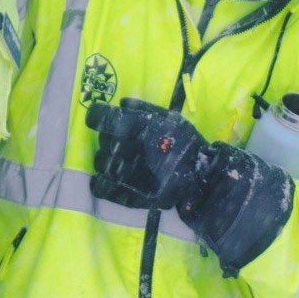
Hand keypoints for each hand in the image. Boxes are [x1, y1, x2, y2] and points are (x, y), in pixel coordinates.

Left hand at [88, 99, 212, 210]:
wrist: (201, 177)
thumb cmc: (186, 143)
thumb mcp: (170, 117)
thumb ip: (143, 108)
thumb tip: (121, 103)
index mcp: (131, 126)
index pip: (97, 116)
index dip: (97, 116)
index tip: (102, 118)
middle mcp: (121, 147)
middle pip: (101, 140)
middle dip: (110, 139)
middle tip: (124, 143)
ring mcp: (122, 172)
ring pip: (99, 161)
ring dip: (107, 159)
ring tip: (122, 162)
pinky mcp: (125, 194)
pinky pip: (101, 186)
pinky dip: (101, 183)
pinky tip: (108, 180)